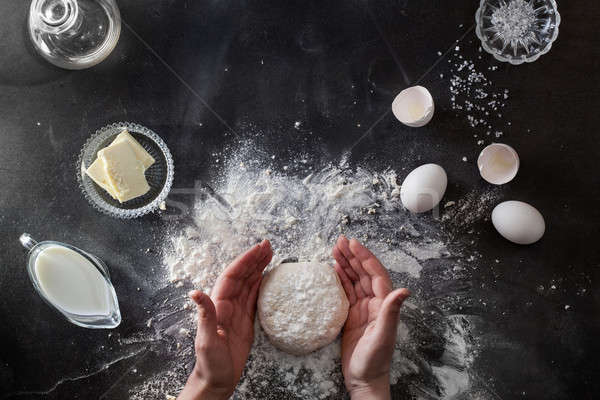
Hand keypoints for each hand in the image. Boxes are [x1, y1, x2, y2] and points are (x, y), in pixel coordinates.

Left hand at [178, 240, 272, 399]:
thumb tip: (195, 293)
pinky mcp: (245, 320)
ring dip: (258, 268)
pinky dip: (260, 284)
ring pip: (248, 283)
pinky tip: (267, 277)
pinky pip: (253, 297)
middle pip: (242, 275)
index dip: (245, 261)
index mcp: (218, 305)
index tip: (258, 249)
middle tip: (268, 245)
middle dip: (254, 259)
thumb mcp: (207, 340)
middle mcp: (227, 304)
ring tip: (270, 254)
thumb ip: (205, 315)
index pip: (233, 276)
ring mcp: (236, 311)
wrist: (216, 380)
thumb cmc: (210, 363)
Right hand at [333, 236, 409, 399]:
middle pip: (363, 272)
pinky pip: (346, 291)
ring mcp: (362, 308)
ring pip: (354, 279)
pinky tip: (334, 269)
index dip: (364, 257)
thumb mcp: (383, 336)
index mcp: (383, 304)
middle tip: (340, 240)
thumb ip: (391, 312)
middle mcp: (374, 302)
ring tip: (334, 249)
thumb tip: (405, 290)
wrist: (364, 379)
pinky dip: (340, 278)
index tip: (353, 244)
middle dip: (352, 255)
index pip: (374, 274)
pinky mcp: (352, 315)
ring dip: (345, 263)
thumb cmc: (374, 360)